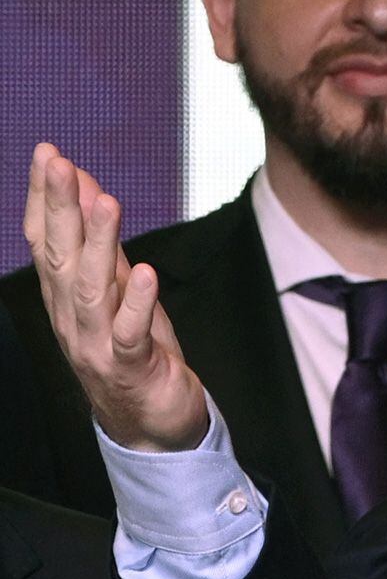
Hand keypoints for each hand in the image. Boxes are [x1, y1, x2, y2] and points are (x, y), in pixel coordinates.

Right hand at [23, 143, 208, 450]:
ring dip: (98, 243)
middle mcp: (70, 318)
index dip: (43, 198)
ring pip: (90, 289)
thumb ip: (101, 242)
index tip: (47, 154)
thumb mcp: (117, 288)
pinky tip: (143, 271)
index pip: (45, 241)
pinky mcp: (130, 366)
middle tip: (59, 163)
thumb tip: (87, 187)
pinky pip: (129, 332)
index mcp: (64, 297)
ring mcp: (96, 344)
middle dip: (58, 208)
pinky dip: (135, 301)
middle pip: (59, 257)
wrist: (152, 423)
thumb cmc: (134, 348)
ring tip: (106, 202)